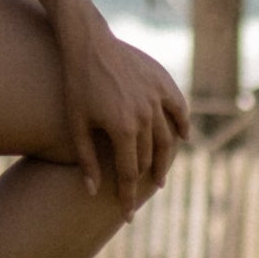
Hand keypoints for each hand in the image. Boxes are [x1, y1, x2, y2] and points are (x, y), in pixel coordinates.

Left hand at [56, 14, 189, 207]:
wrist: (88, 43)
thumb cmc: (76, 84)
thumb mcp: (77, 124)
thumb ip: (86, 160)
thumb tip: (92, 192)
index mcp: (123, 128)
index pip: (128, 172)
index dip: (127, 195)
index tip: (128, 214)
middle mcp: (145, 115)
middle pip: (149, 156)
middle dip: (144, 179)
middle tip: (143, 194)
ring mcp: (156, 97)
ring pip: (167, 137)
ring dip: (165, 159)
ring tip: (160, 175)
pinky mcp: (161, 81)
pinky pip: (178, 107)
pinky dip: (182, 123)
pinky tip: (182, 137)